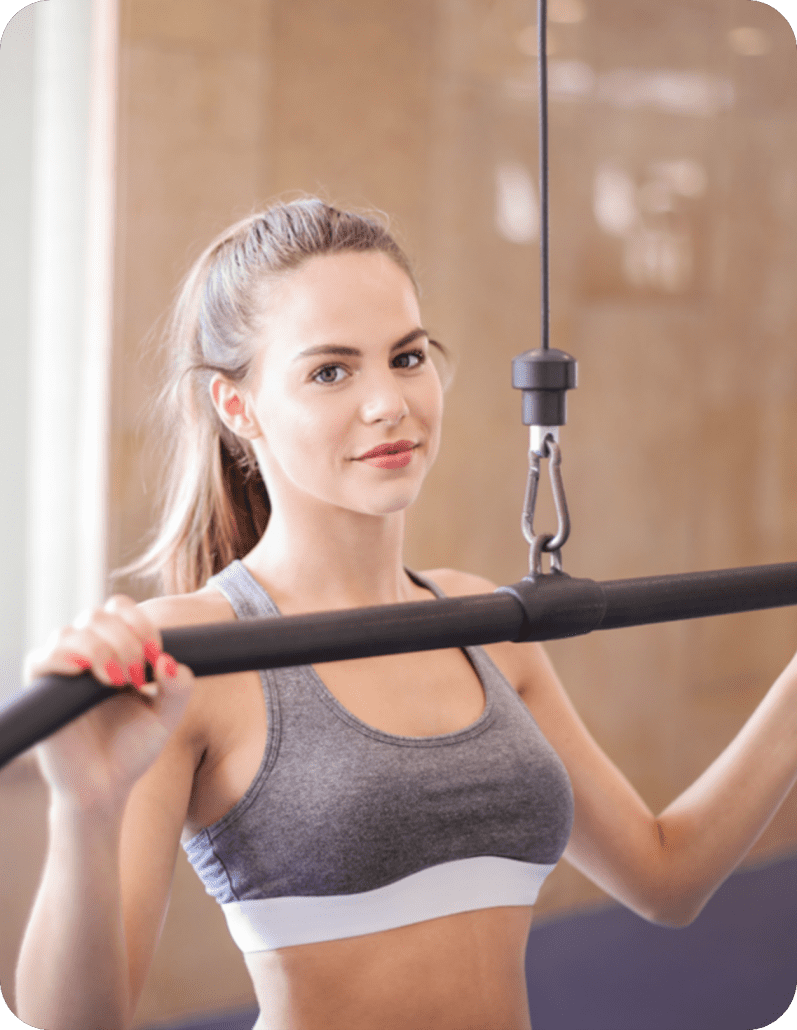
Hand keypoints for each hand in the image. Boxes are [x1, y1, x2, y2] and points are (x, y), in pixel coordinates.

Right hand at [23, 595, 193, 810]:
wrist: (104, 787)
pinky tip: (86, 673)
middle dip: (125, 639)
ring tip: (117, 682)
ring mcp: (63, 670)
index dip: (140, 623)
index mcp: (116, 651)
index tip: (156, 653)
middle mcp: (87, 654)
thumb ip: (178, 689)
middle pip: (98, 614)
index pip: (120, 609)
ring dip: (101, 649)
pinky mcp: (43, 691)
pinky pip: (41, 658)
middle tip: (138, 675)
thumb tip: (170, 661)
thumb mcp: (166, 717)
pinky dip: (63, 657)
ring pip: (72, 631)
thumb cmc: (132, 750)